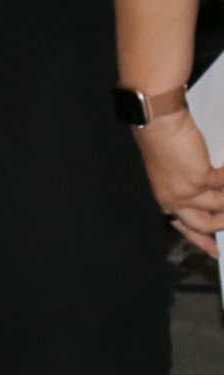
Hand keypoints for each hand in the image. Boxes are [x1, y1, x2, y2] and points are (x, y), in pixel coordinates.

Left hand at [133, 110, 223, 255]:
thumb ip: (188, 189)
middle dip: (223, 222)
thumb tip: (210, 197)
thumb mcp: (172, 172)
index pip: (183, 226)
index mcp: (164, 198)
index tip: (215, 252)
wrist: (158, 122)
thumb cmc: (165, 141)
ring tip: (222, 177)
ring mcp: (185, 192)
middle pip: (204, 224)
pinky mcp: (198, 180)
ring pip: (219, 204)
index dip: (200, 240)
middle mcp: (172, 200)